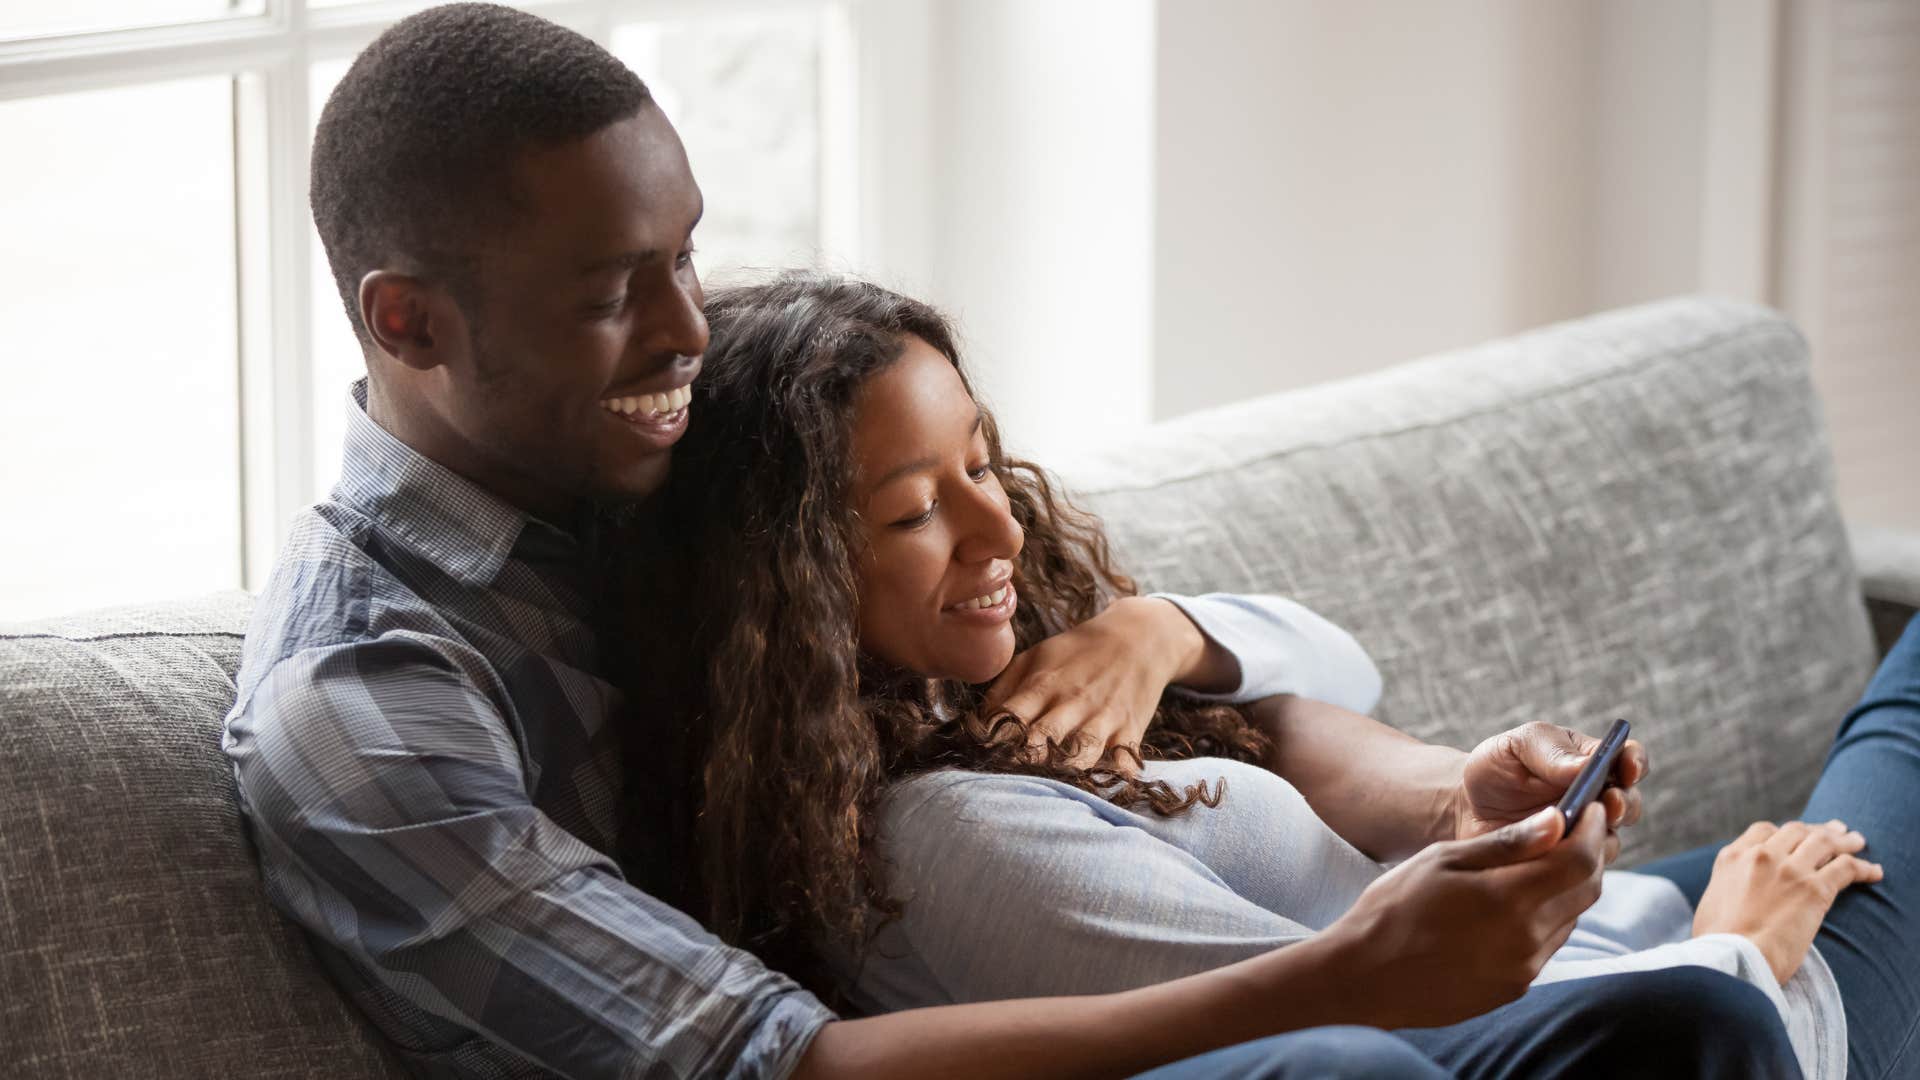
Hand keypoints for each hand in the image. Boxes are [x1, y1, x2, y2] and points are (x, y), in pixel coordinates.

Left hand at [984, 597, 1201, 770]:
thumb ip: (1004, 688)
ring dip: (1065, 772)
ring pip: (1082, 751)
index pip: (1011, 717)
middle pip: (1043, 738)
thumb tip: (978, 723)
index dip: (992, 740)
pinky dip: (1116, 776)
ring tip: (1049, 790)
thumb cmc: (1077, 652)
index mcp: (1043, 684)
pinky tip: (1104, 788)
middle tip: (1006, 781)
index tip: (980, 758)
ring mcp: (1103, 717)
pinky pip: (1124, 759)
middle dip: (1023, 761)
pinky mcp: (1130, 730)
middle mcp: (1072, 702)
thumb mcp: (1035, 656)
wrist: (1138, 637)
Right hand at [1321, 803, 1609, 1028]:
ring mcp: (1523, 968)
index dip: (1593, 830)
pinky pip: (1547, 945)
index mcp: (1507, 899)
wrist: (1364, 977)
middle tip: (1574, 831)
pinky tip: (1514, 906)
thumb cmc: (1394, 908)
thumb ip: (1506, 844)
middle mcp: (1526, 939)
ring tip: (1537, 867)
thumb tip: (1558, 820)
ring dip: (1566, 888)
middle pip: (1586, 889)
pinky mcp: (1514, 987)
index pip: (1579, 860)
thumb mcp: (1443, 860)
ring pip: (1570, 918)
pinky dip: (1545, 918)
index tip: (1592, 808)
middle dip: (1588, 855)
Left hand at [1451, 720, 1648, 862]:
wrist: (1466, 808)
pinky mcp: (1568, 863)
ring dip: (1598, 836)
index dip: (1635, 763)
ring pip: (1610, 841)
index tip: (1627, 769)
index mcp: (1591, 761)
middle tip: (1609, 803)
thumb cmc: (1495, 767)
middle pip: (1630, 804)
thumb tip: (1585, 766)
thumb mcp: (1517, 745)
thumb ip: (1551, 750)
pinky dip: (1574, 862)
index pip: (1630, 758)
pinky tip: (1553, 854)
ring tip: (1574, 829)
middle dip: (1624, 803)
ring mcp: (1586, 834)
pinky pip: (1584, 869)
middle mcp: (1598, 799)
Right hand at [1692, 819, 1882, 984]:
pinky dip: (1863, 867)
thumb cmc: (1717, 943)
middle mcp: (1761, 856)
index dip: (1786, 832)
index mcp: (1733, 858)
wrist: (1732, 958)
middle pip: (1797, 830)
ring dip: (1845, 841)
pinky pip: (1846, 868)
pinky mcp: (1814, 889)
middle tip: (1836, 832)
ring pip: (1824, 842)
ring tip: (1858, 842)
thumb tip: (1734, 901)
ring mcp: (1789, 870)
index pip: (1764, 831)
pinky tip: (1874, 872)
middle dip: (1819, 830)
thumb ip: (1727, 891)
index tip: (1799, 837)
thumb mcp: (1711, 905)